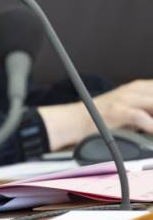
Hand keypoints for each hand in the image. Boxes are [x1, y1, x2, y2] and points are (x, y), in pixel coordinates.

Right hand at [38, 79, 152, 149]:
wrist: (74, 120)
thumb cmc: (103, 117)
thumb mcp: (130, 106)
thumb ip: (147, 108)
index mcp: (141, 87)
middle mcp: (135, 90)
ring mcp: (126, 99)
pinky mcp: (117, 111)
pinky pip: (140, 117)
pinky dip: (150, 125)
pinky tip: (152, 132)